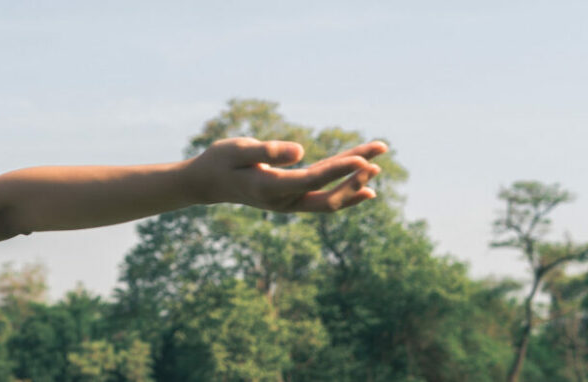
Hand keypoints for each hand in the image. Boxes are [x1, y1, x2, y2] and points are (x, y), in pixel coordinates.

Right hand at [188, 137, 386, 211]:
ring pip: (329, 199)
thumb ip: (267, 151)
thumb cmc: (221, 161)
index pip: (312, 180)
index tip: (364, 159)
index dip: (339, 170)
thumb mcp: (238, 149)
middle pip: (327, 197)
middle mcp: (283, 201)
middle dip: (355, 178)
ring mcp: (289, 203)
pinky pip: (324, 198)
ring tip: (379, 163)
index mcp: (269, 188)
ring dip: (355, 183)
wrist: (208, 182)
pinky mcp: (292, 198)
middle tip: (378, 156)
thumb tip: (300, 151)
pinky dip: (346, 192)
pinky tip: (367, 187)